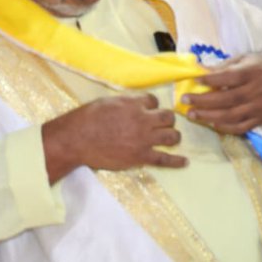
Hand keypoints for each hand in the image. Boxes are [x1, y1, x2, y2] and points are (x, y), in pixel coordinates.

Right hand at [42, 94, 185, 181]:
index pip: (153, 101)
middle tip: (162, 124)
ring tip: (171, 138)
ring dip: (173, 136)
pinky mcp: (141, 157)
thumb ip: (123, 103)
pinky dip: (177, 161)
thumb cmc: (85, 119)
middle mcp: (142, 120)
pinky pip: (165, 160)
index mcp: (133, 104)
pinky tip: (185, 161)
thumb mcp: (105, 102)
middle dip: (166, 119)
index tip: (149, 110)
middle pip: (168, 117)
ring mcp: (144, 139)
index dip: (152, 105)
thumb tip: (133, 105)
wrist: (76, 140)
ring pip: (172, 136)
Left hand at [183, 53, 261, 133]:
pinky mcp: (261, 120)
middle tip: (184, 100)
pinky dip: (224, 127)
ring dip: (208, 116)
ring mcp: (261, 107)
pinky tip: (210, 123)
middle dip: (203, 101)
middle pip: (228, 99)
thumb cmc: (258, 66)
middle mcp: (259, 91)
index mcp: (254, 72)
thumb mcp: (242, 59)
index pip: (230, 77)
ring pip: (231, 115)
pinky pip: (241, 127)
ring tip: (191, 114)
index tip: (194, 79)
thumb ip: (222, 66)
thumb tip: (197, 70)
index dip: (211, 79)